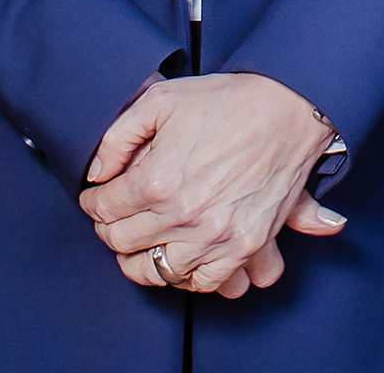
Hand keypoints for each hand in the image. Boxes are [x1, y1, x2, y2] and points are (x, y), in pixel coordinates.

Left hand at [80, 72, 346, 297]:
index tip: (97, 196)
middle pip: (122, 243)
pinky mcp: (246, 246)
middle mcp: (183, 216)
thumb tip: (97, 174)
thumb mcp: (161, 99)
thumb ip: (117, 137)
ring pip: (156, 273)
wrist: (290, 108)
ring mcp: (216, 237)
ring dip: (141, 260)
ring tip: (141, 244)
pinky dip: (189, 277)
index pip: (103, 208)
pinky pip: (207, 284)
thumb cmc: (227, 100)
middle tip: (114, 218)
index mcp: (157, 180)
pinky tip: (182, 258)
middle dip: (110, 228)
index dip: (93, 201)